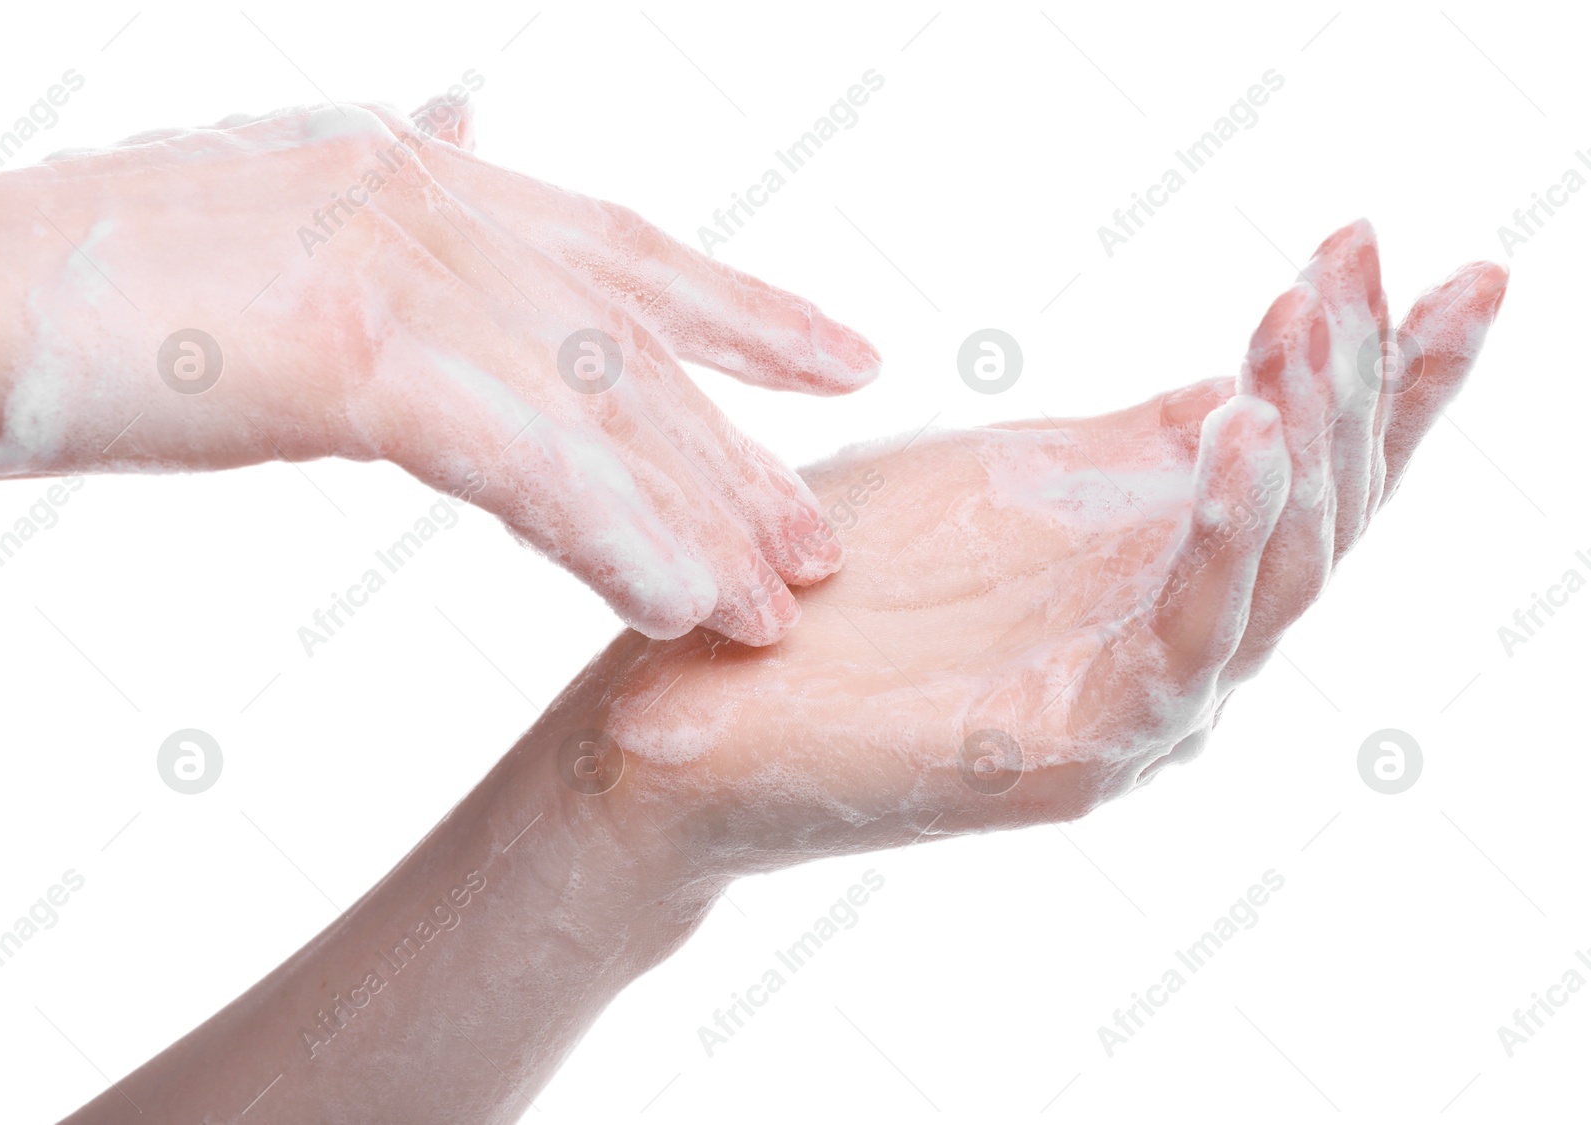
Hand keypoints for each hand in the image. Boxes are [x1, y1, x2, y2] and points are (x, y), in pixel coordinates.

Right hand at [0, 92, 878, 642]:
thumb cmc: (107, 268)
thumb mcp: (278, 193)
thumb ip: (393, 178)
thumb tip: (467, 119)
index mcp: (434, 175)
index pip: (629, 248)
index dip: (748, 307)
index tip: (846, 360)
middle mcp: (444, 204)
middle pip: (635, 350)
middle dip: (735, 456)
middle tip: (823, 548)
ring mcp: (405, 271)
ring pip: (598, 412)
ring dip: (694, 518)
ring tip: (774, 609)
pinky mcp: (356, 354)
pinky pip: (522, 464)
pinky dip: (609, 535)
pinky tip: (675, 606)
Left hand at [587, 221, 1506, 867]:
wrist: (702, 695)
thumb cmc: (839, 580)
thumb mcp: (1009, 477)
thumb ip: (1128, 446)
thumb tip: (1250, 380)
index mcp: (1160, 579)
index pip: (1297, 466)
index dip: (1360, 361)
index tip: (1370, 237)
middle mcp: (1178, 647)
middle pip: (1319, 518)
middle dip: (1359, 386)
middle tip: (1366, 260)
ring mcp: (1141, 712)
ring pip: (1277, 578)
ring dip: (1302, 444)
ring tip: (1305, 332)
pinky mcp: (1080, 757)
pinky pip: (1184, 642)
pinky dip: (1220, 537)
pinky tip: (1234, 433)